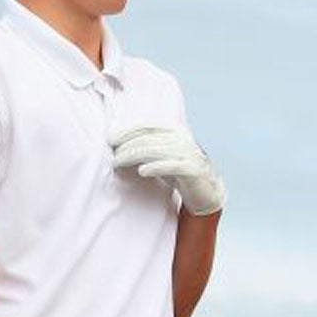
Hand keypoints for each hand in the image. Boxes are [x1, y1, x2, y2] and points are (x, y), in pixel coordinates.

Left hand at [110, 126, 226, 215]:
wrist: (206, 191)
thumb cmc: (178, 171)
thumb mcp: (162, 153)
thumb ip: (146, 143)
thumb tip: (114, 137)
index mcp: (175, 130)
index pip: (147, 125)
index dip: (127, 130)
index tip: (110, 139)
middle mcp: (183, 139)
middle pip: (149, 138)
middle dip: (127, 146)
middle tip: (113, 156)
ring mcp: (189, 154)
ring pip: (156, 151)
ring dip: (133, 156)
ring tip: (118, 163)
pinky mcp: (193, 170)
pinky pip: (171, 166)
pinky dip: (155, 167)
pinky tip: (141, 171)